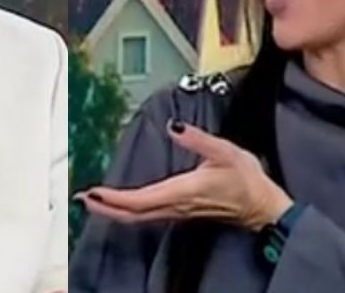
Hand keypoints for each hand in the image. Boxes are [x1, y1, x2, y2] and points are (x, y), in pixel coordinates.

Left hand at [74, 120, 292, 231]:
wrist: (262, 206)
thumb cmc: (245, 179)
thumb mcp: (225, 151)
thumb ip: (197, 139)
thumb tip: (173, 127)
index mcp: (183, 190)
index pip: (141, 199)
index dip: (115, 198)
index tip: (95, 192)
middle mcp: (176, 205)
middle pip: (133, 213)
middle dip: (106, 207)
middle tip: (81, 198)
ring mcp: (177, 212)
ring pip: (138, 217)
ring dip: (114, 210)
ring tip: (93, 200)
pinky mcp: (180, 212)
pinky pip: (147, 215)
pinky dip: (128, 210)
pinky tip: (120, 204)